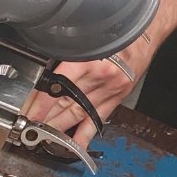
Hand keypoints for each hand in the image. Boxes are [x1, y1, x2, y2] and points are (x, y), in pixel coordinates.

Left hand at [25, 31, 158, 146]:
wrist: (146, 33)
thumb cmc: (116, 32)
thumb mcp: (88, 38)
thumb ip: (69, 54)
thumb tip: (47, 72)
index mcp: (88, 58)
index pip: (58, 85)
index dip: (41, 102)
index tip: (29, 112)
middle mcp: (99, 75)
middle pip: (67, 101)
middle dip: (46, 117)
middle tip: (31, 127)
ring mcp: (110, 89)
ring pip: (79, 112)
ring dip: (60, 125)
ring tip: (43, 135)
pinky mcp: (118, 97)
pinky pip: (98, 119)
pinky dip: (85, 133)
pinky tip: (74, 145)